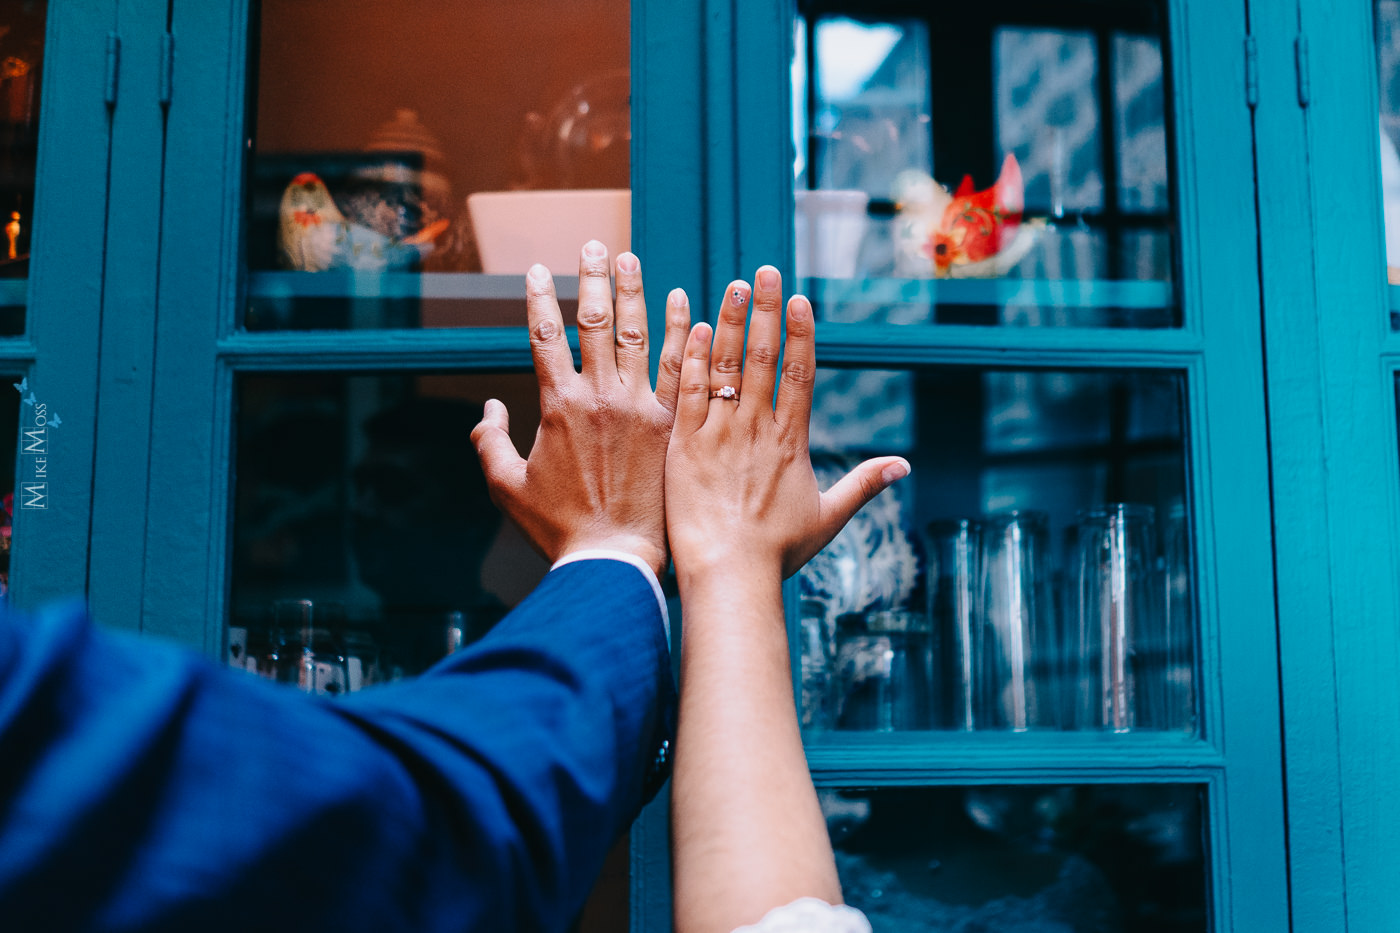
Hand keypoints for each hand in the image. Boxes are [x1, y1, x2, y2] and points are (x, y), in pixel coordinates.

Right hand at [471, 242, 690, 576]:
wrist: (612, 560)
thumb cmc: (558, 529)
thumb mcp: (506, 486)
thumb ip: (490, 442)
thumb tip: (489, 407)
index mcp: (557, 406)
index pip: (545, 336)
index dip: (540, 298)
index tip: (539, 269)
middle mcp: (600, 398)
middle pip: (595, 323)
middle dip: (591, 279)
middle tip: (594, 245)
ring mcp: (641, 410)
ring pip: (639, 337)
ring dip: (635, 293)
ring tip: (631, 258)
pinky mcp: (672, 427)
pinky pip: (680, 370)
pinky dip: (682, 333)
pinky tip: (685, 303)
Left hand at [664, 265, 908, 584]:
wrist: (729, 575)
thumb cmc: (777, 553)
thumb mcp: (828, 517)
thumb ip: (863, 485)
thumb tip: (904, 467)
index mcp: (791, 442)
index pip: (801, 374)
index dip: (801, 333)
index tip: (799, 299)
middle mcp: (757, 429)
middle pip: (764, 357)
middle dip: (766, 310)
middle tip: (764, 270)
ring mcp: (718, 434)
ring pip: (726, 366)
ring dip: (729, 322)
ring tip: (733, 285)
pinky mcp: (684, 446)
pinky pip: (688, 393)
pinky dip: (693, 359)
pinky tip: (692, 327)